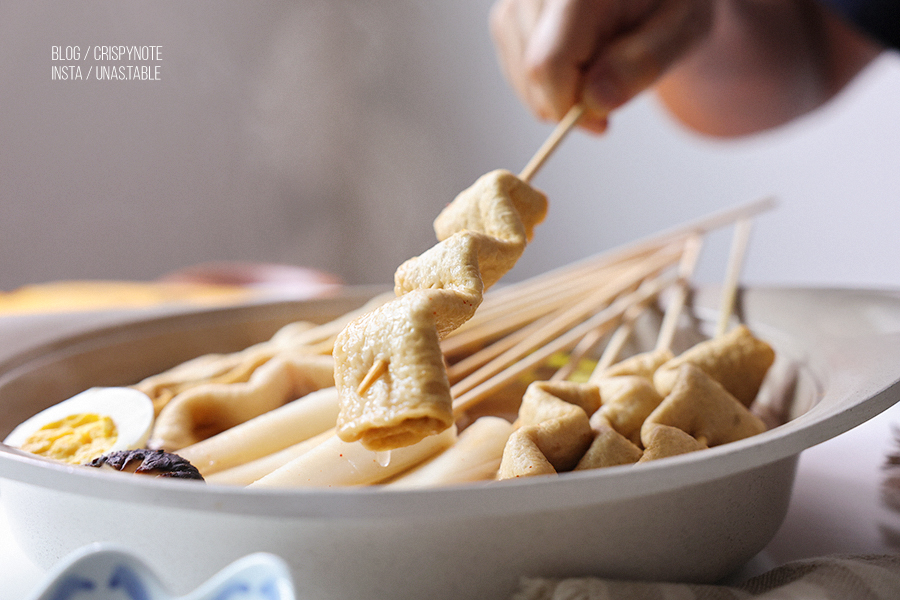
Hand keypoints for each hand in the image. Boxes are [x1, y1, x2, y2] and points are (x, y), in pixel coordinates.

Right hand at [489, 0, 713, 132]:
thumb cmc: (670, 4)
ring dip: (559, 93)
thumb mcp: (681, 32)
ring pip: (521, 78)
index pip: (550, 63)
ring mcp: (516, 1)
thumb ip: (642, 65)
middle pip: (534, 73)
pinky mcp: (507, 15)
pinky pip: (516, 73)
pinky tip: (578, 61)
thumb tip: (594, 102)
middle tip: (612, 89)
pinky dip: (546, 84)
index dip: (570, 107)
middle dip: (569, 99)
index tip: (602, 123)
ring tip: (600, 64)